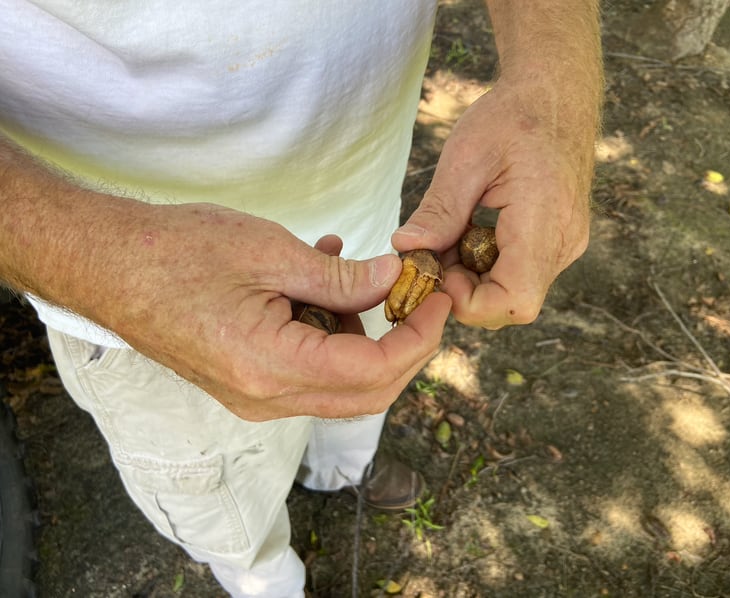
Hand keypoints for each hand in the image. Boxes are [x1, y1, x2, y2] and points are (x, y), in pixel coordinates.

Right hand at [109, 203, 450, 420]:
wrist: (105, 266)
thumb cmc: (175, 252)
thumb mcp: (269, 251)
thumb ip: (340, 276)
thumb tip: (395, 281)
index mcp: (270, 368)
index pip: (374, 373)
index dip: (418, 338)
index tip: (438, 299)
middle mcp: (265, 398)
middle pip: (365, 393)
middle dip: (405, 348)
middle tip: (421, 299)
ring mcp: (254, 396)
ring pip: (340, 385)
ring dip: (365, 336)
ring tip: (356, 275)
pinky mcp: (246, 382)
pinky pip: (308, 371)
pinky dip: (331, 334)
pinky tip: (321, 280)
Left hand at [392, 81, 591, 328]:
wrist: (556, 93)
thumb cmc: (512, 116)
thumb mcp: (466, 157)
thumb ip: (439, 211)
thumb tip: (405, 249)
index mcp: (544, 221)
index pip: (515, 300)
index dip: (470, 302)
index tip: (438, 270)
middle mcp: (564, 242)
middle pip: (511, 303)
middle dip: (465, 289)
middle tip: (436, 250)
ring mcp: (567, 245)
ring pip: (515, 292)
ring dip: (475, 277)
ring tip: (454, 234)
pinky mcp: (561, 241)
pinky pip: (522, 273)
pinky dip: (490, 265)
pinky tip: (474, 231)